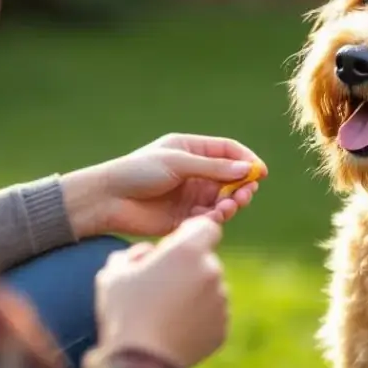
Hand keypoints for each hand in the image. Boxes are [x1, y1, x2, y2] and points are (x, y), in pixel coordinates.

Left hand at [60, 134, 267, 238]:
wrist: (108, 200)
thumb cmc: (138, 172)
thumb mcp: (178, 163)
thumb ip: (213, 168)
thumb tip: (248, 169)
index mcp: (191, 150)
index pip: (228, 151)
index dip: (246, 160)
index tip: (260, 173)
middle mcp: (194, 172)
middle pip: (230, 177)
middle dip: (242, 186)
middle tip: (246, 194)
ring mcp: (190, 195)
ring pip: (223, 199)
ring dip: (231, 203)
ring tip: (228, 207)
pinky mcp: (184, 217)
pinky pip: (209, 217)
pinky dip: (216, 217)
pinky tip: (214, 217)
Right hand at [95, 216, 227, 367]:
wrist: (139, 362)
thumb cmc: (124, 312)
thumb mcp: (114, 273)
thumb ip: (133, 254)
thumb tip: (147, 254)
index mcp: (189, 252)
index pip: (207, 228)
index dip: (192, 234)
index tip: (176, 247)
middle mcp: (212, 272)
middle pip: (206, 261)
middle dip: (188, 268)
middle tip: (160, 287)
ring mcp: (220, 302)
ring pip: (210, 289)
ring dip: (193, 294)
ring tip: (164, 313)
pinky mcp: (221, 328)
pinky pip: (212, 315)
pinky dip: (198, 319)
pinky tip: (173, 329)